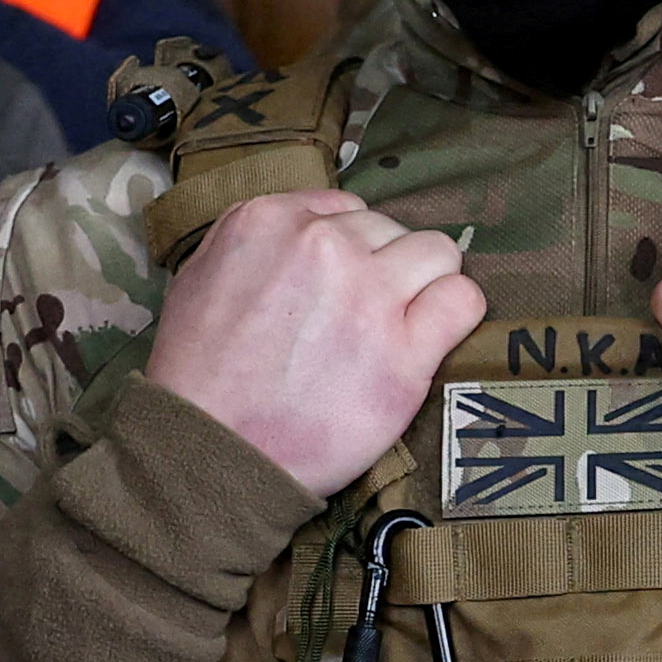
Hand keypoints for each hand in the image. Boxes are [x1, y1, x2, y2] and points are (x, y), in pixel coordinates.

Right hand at [142, 186, 483, 496]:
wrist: (211, 452)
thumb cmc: (198, 376)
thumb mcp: (200, 277)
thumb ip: (259, 242)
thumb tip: (308, 229)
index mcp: (269, 220)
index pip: (345, 209)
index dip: (349, 249)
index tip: (340, 285)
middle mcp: (323, 244)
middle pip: (390, 230)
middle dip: (382, 268)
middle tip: (361, 317)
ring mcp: (369, 294)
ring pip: (436, 253)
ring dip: (423, 285)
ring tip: (399, 325)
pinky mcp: (405, 350)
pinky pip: (463, 299)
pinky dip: (455, 313)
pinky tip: (433, 337)